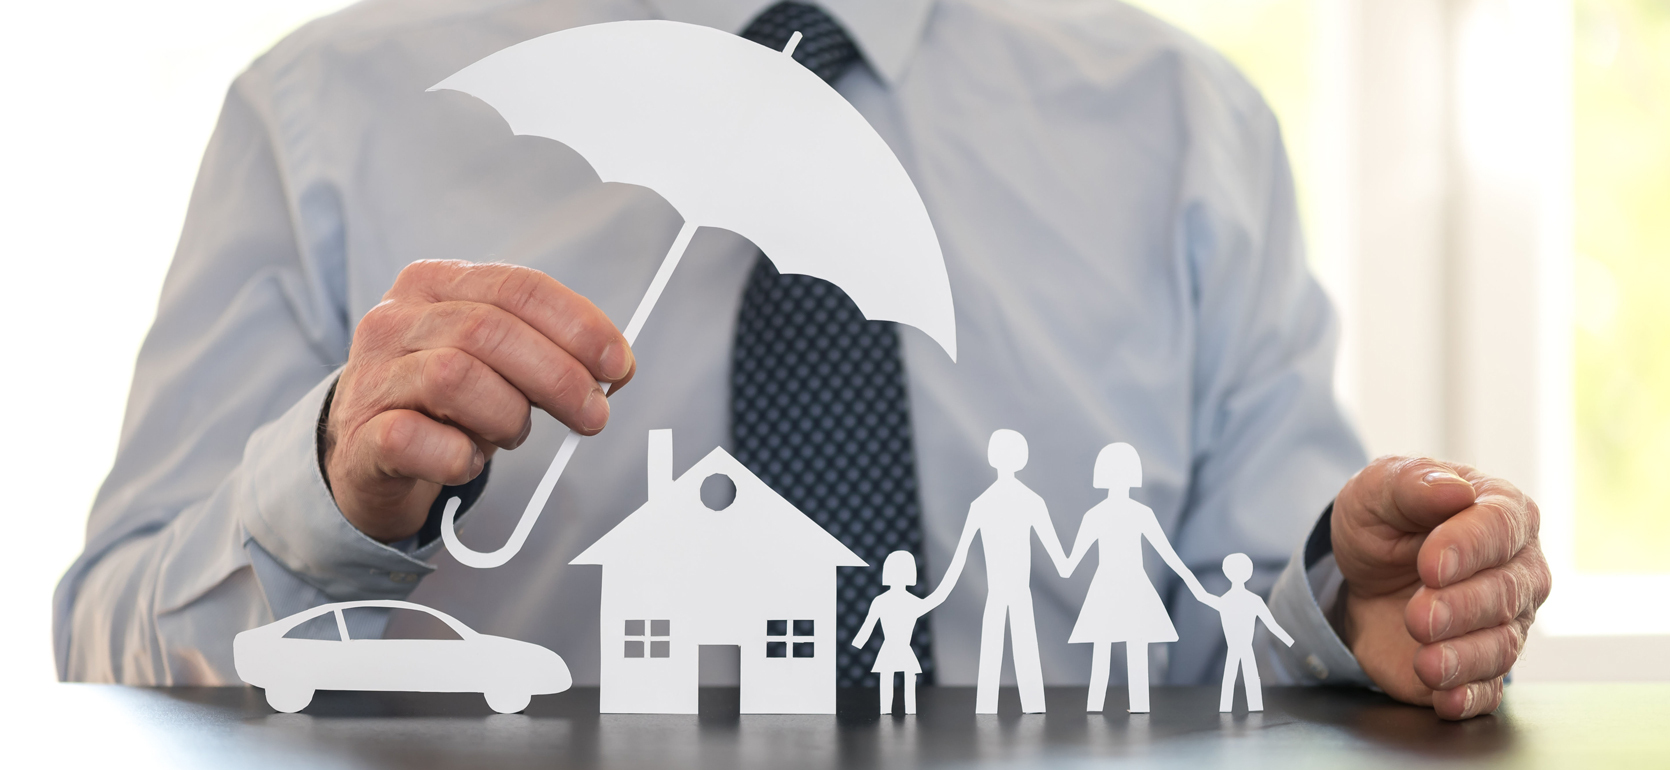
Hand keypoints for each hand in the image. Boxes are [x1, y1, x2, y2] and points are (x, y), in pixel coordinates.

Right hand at [322, 260, 634, 541]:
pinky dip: (458, 457)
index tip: (617, 364)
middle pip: (491, 330)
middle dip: (558, 376)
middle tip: (592, 414)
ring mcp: (372, 376)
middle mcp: (396, 320)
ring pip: (455, 377)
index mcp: (436, 283)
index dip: (578, 325)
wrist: (366, 454)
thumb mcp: (495, 359)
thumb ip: (547, 350)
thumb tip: (615, 368)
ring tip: (513, 434)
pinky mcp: (360, 436)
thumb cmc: (445, 401)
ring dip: (506, 416)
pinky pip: (415, 439)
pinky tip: (468, 461)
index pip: (518, 287)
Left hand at [1330, 457, 1549, 719]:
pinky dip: (1469, 697)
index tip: (1430, 564)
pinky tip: (1445, 698)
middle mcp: (1518, 569)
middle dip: (1461, 607)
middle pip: (1506, 592)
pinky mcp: (1480, 666)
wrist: (1363, 574)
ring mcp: (1506, 621)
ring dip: (1464, 657)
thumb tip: (1453, 489)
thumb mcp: (1378, 490)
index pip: (1501, 527)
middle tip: (1419, 616)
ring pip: (1502, 645)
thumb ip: (1412, 482)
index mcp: (1501, 512)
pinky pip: (1488, 690)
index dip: (1469, 546)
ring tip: (1426, 662)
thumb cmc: (1384, 522)